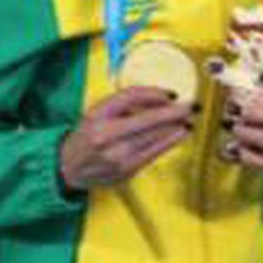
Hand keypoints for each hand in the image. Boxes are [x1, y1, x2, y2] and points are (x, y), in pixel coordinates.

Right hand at [58, 87, 194, 191]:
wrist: (69, 166)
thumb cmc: (89, 135)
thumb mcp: (99, 112)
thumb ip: (125, 104)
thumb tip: (161, 99)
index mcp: (97, 114)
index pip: (130, 97)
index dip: (155, 93)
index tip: (172, 93)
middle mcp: (106, 134)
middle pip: (149, 119)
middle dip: (175, 111)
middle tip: (193, 105)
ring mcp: (117, 154)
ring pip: (155, 136)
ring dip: (177, 126)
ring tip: (191, 118)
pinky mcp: (127, 170)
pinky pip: (155, 152)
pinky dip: (171, 141)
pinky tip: (181, 133)